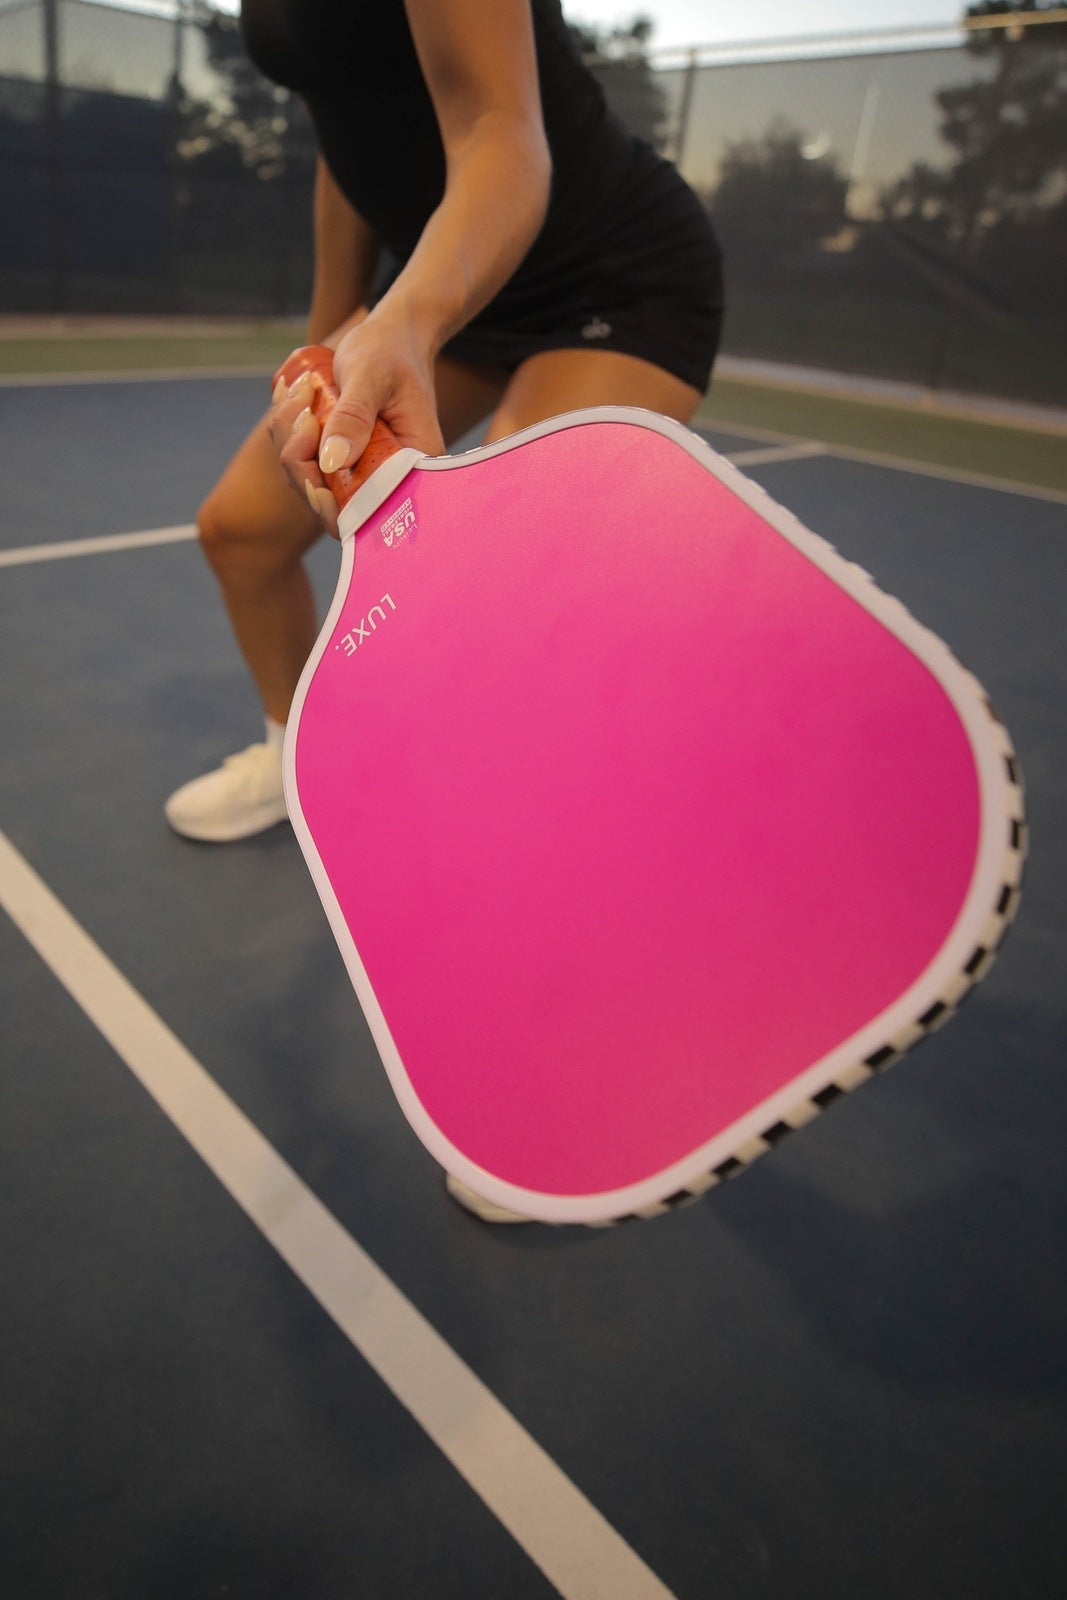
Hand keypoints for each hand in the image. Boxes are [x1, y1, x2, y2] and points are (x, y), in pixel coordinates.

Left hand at [269, 309, 442, 537]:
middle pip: (330, 501)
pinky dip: (289, 427)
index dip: (336, 512)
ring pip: (307, 476)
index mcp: (412, 468)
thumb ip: (353, 417)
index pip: (371, 515)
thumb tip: (331, 462)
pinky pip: (301, 456)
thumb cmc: (391, 351)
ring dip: (291, 435)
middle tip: (303, 408)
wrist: (391, 336)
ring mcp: (359, 468)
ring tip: (302, 390)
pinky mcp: (339, 455)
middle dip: (302, 459)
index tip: (313, 483)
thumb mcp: (372, 376)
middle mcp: (387, 477)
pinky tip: (296, 394)